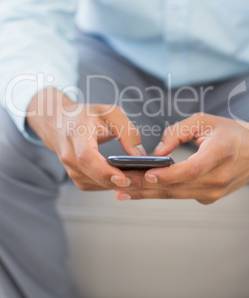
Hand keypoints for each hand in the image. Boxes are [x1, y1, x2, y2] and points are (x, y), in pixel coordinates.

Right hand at [27, 88, 145, 190]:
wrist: (58, 122)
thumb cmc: (86, 115)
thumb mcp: (109, 112)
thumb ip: (127, 131)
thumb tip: (139, 155)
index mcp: (76, 135)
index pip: (86, 157)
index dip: (104, 170)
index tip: (122, 177)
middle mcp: (69, 155)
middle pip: (94, 175)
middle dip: (119, 180)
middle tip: (142, 179)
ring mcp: (70, 169)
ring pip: (97, 183)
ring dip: (118, 184)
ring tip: (138, 177)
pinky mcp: (76, 177)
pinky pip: (97, 185)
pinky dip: (111, 183)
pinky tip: (125, 176)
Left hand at [115, 113, 248, 203]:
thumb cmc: (232, 132)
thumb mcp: (205, 121)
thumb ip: (178, 132)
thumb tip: (157, 151)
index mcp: (221, 154)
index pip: (191, 170)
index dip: (168, 174)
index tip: (147, 174)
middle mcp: (218, 178)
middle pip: (177, 187)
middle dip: (145, 186)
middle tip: (119, 184)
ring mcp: (215, 192)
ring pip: (175, 195)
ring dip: (147, 194)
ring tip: (123, 191)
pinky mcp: (210, 197)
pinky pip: (181, 195)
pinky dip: (161, 192)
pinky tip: (142, 190)